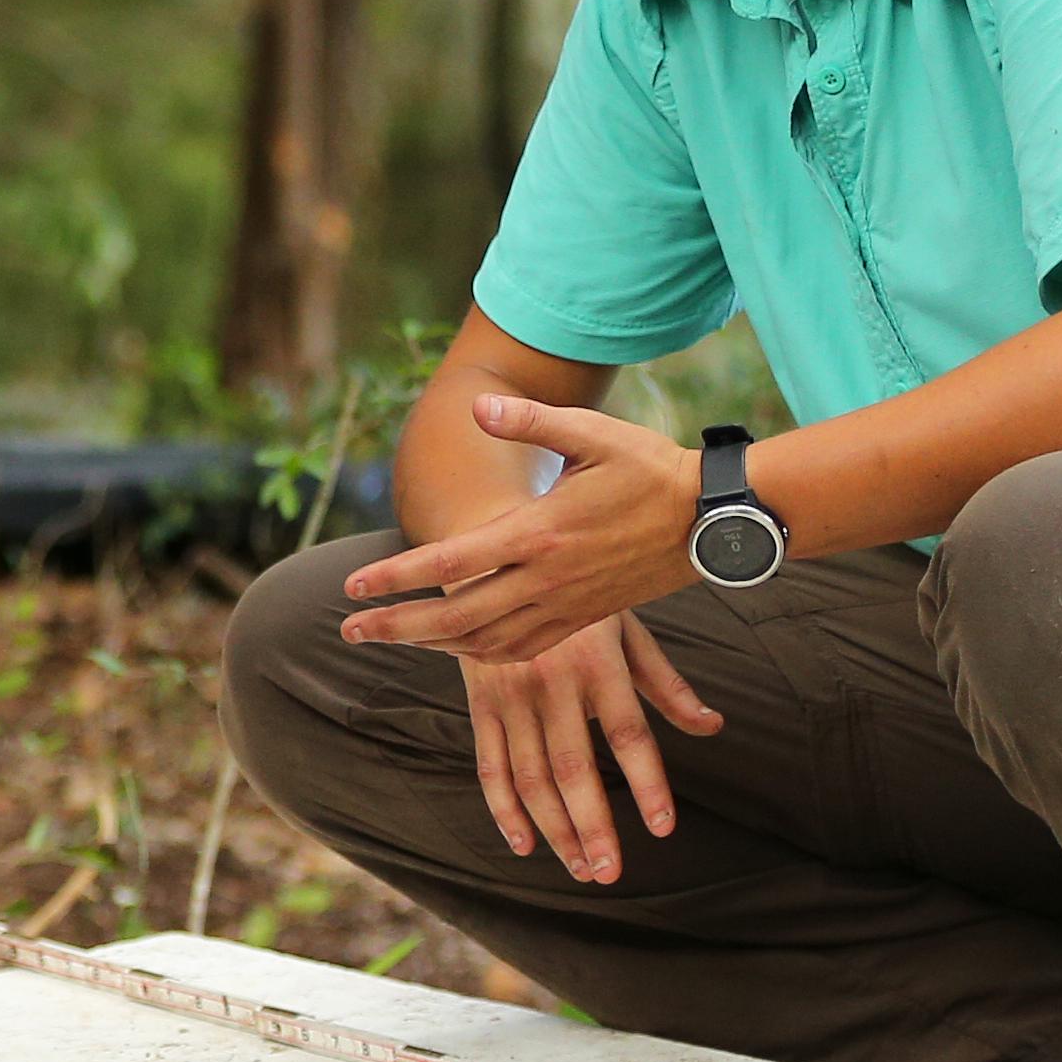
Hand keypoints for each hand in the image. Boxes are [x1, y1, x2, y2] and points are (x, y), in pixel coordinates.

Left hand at [337, 397, 709, 661]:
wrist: (713, 518)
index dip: (396, 577)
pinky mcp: (585, 619)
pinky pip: (523, 648)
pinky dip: (483, 654)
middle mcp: (547, 577)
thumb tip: (476, 406)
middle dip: (397, 626)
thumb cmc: (651, 468)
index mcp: (539, 532)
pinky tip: (460, 648)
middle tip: (349, 631)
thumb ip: (531, 422)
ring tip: (392, 638)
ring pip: (486, 641)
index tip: (352, 588)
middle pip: (456, 614)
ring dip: (434, 645)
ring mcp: (567, 604)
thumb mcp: (593, 434)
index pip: (450, 561)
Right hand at [456, 618, 727, 885]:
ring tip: (581, 868)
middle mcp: (552, 681)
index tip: (662, 829)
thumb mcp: (626, 627)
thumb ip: (666, 684)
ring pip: (530, 776)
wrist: (493, 558)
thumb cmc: (576, 598)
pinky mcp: (480, 703)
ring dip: (554, 828)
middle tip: (610, 873)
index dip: (646, 783)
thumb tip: (711, 727)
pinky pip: (490, 764)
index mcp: (597, 661)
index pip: (629, 733)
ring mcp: (510, 694)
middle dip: (591, 825)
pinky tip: (523, 844)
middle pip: (573, 767)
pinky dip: (503, 808)